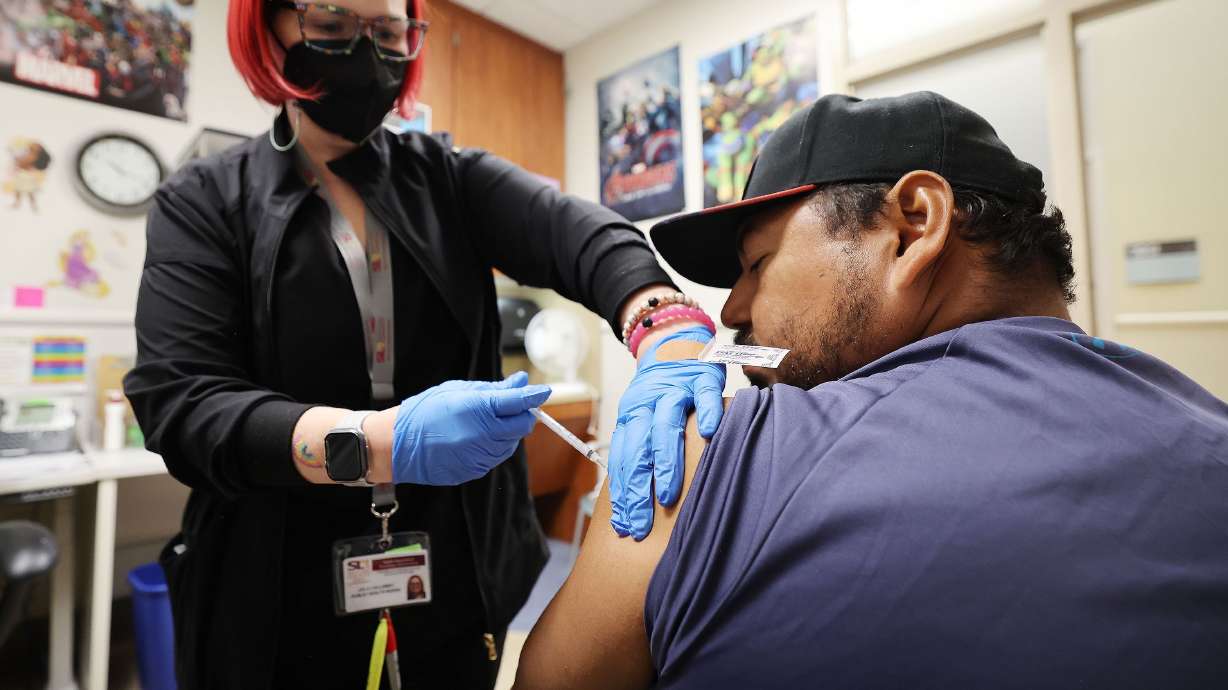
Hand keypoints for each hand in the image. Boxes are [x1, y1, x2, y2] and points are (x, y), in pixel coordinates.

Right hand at [391, 372, 550, 484]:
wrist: (398, 445)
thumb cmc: (425, 412)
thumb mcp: (459, 390)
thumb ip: (494, 389)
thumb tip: (521, 382)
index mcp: (479, 409)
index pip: (519, 402)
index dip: (534, 396)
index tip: (543, 391)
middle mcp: (483, 435)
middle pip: (522, 426)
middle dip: (522, 415)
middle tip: (511, 407)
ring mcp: (480, 455)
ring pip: (511, 443)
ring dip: (507, 432)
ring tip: (483, 423)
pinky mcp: (475, 470)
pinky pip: (496, 456)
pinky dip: (494, 446)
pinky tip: (475, 438)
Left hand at [609, 326, 725, 539]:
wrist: (678, 342)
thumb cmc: (663, 391)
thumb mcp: (644, 415)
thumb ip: (641, 448)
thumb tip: (634, 497)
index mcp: (630, 416)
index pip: (623, 459)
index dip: (623, 492)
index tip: (625, 524)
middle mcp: (647, 403)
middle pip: (638, 448)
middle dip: (637, 490)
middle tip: (640, 523)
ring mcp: (675, 389)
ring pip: (665, 425)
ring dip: (665, 461)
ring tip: (667, 494)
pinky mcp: (702, 378)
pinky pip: (705, 396)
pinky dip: (707, 413)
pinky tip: (709, 434)